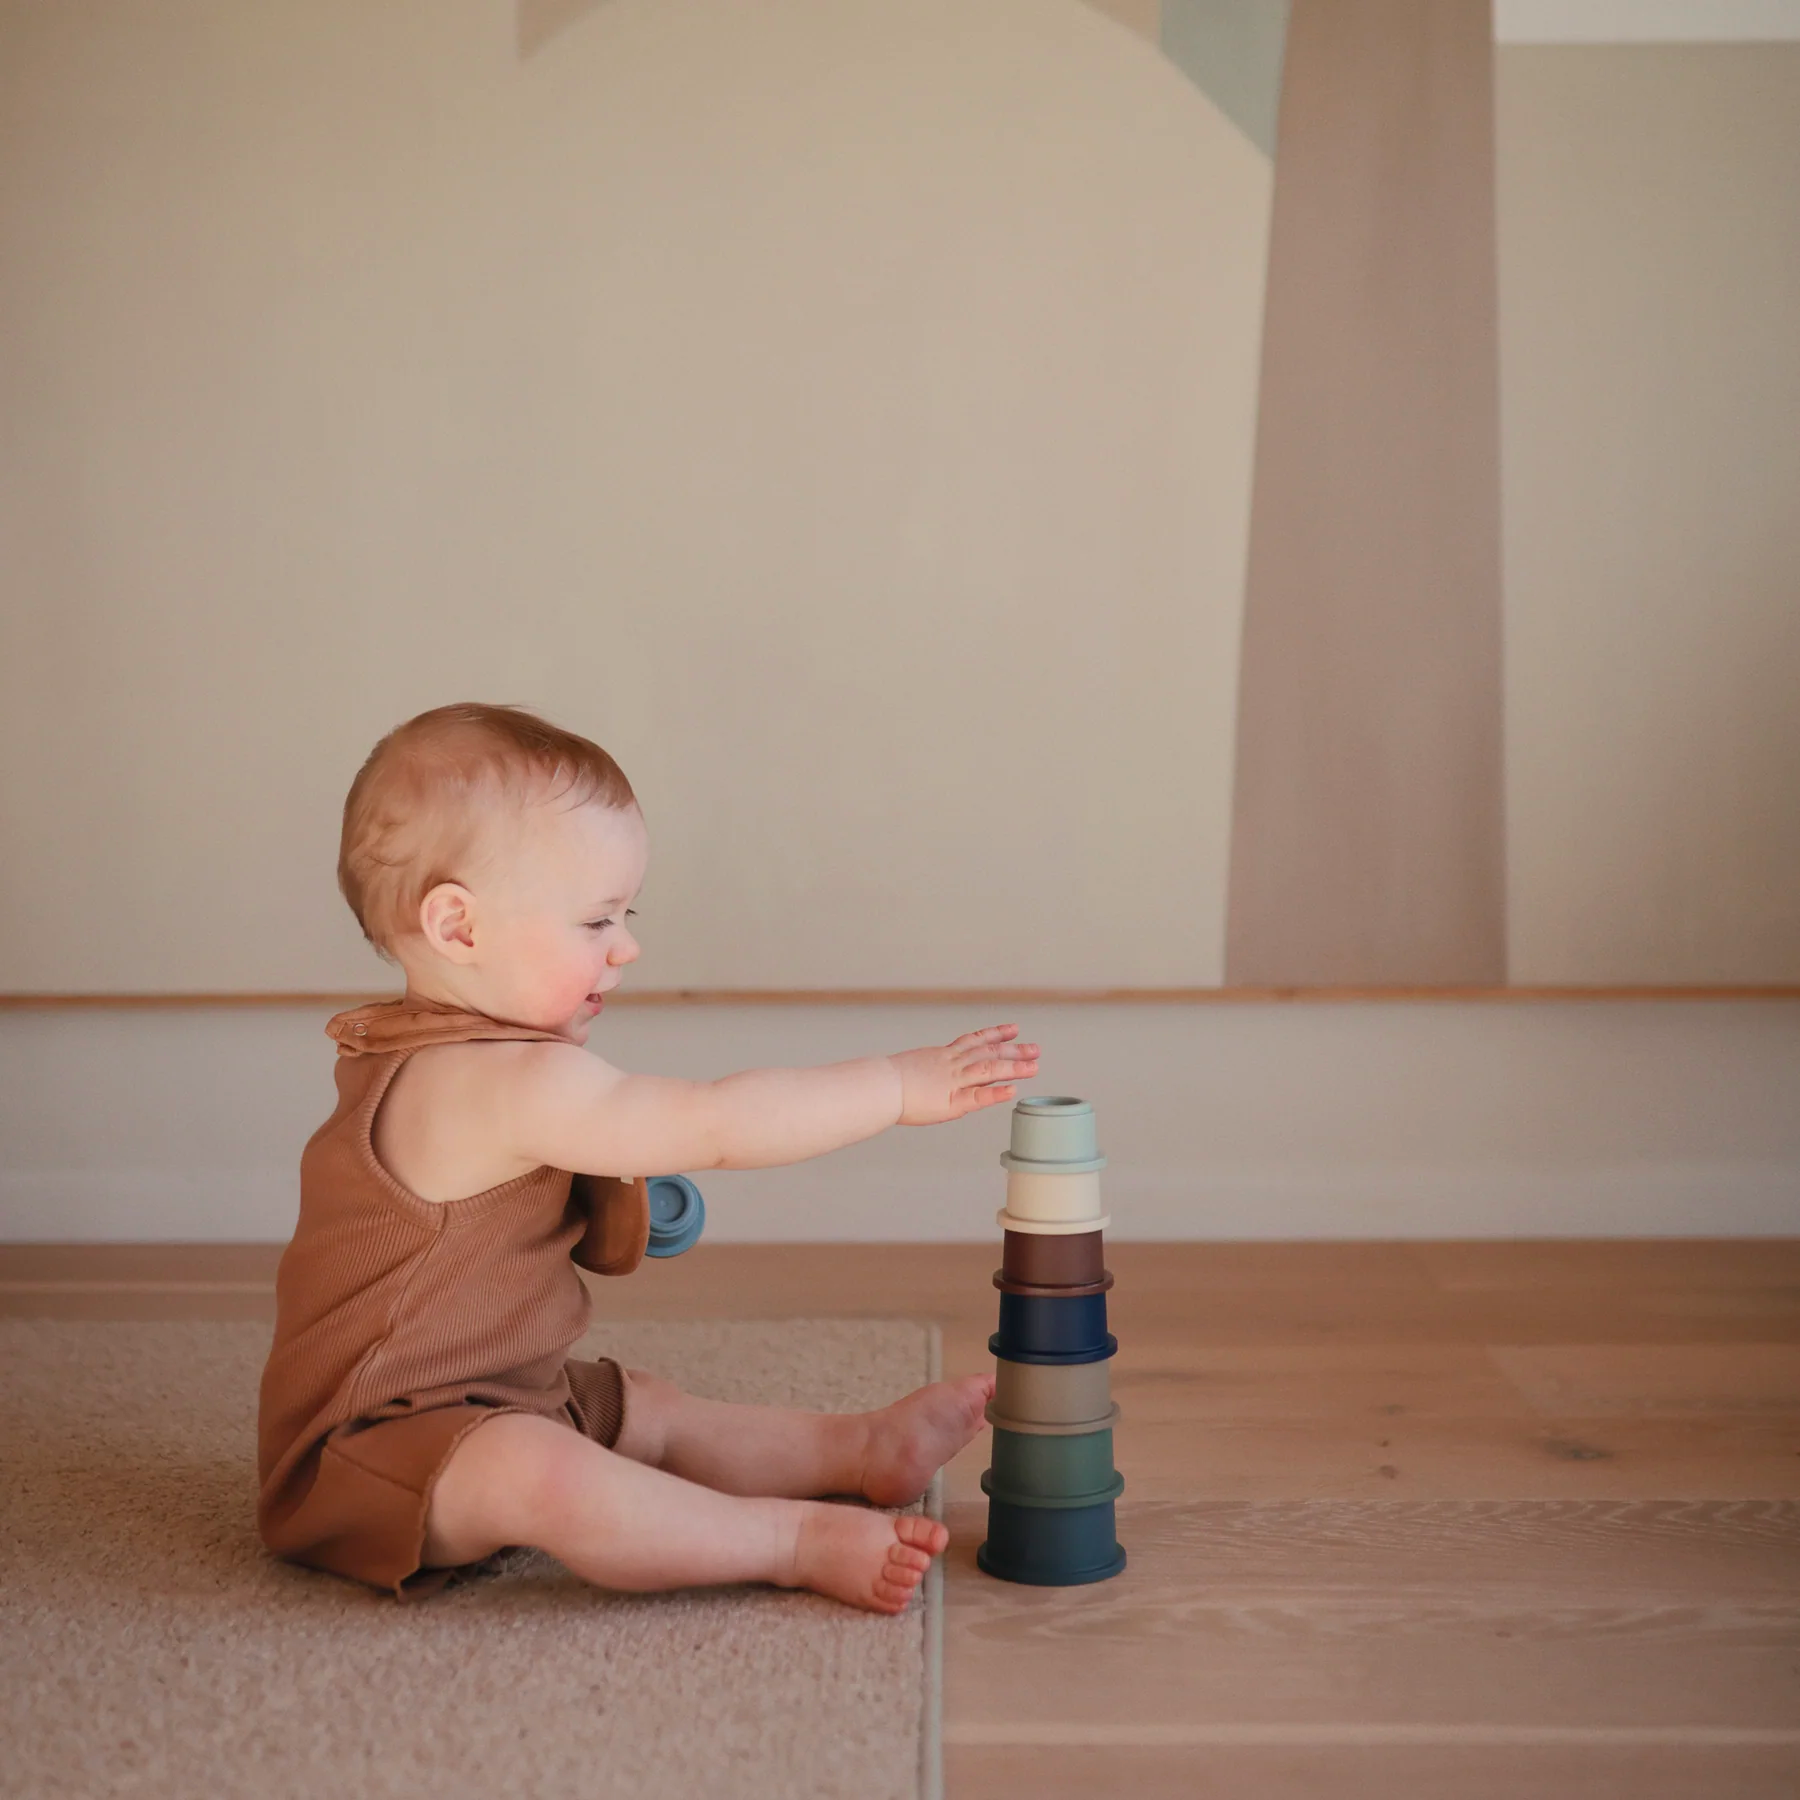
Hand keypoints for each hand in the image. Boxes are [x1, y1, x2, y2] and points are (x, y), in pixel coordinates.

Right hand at [889, 1025, 1039, 1125]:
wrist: (879, 1085)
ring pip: (989, 1071)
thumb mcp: (912, 1067)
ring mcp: (953, 1082)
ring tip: (1034, 1067)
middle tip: (1035, 1049)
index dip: (995, 1034)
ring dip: (1014, 1068)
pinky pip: (978, 1097)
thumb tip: (932, 1075)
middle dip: (1014, 1051)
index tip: (1013, 1029)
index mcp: (943, 1056)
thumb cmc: (887, 1081)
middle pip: (988, 1053)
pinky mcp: (951, 1102)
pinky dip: (997, 1093)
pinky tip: (1013, 1090)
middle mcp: (952, 1065)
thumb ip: (928, 1070)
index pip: (974, 1041)